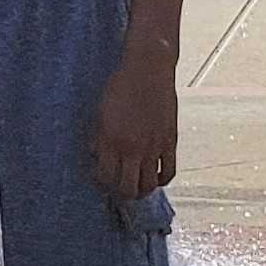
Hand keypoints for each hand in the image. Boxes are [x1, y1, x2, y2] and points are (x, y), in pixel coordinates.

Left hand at [90, 52, 177, 222]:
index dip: (101, 184)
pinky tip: (155, 179)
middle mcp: (132, 148)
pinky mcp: (170, 142)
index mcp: (111, 141)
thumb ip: (98, 138)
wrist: (148, 70)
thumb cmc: (120, 87)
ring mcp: (153, 147)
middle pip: (127, 188)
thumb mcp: (100, 112)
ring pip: (148, 185)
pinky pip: (168, 172)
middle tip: (118, 191)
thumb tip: (95, 157)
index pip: (105, 177)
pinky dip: (161, 180)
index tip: (101, 181)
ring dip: (141, 192)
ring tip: (136, 189)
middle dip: (120, 194)